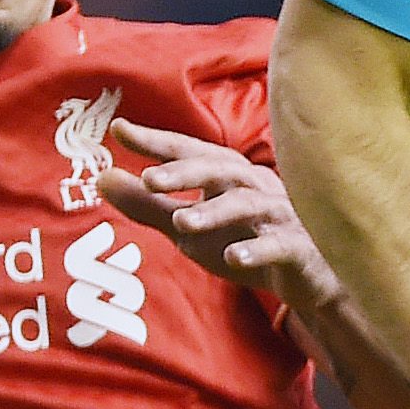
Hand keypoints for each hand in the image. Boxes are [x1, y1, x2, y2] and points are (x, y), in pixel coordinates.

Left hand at [95, 122, 339, 312]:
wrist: (308, 278)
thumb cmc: (246, 239)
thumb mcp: (190, 226)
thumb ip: (149, 205)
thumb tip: (101, 177)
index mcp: (228, 176)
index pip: (190, 151)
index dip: (157, 141)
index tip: (119, 130)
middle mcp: (254, 187)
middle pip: (221, 168)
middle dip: (186, 171)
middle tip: (149, 179)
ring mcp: (279, 217)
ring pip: (248, 205)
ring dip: (214, 212)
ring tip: (181, 223)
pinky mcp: (297, 249)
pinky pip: (278, 246)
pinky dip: (256, 250)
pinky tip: (233, 258)